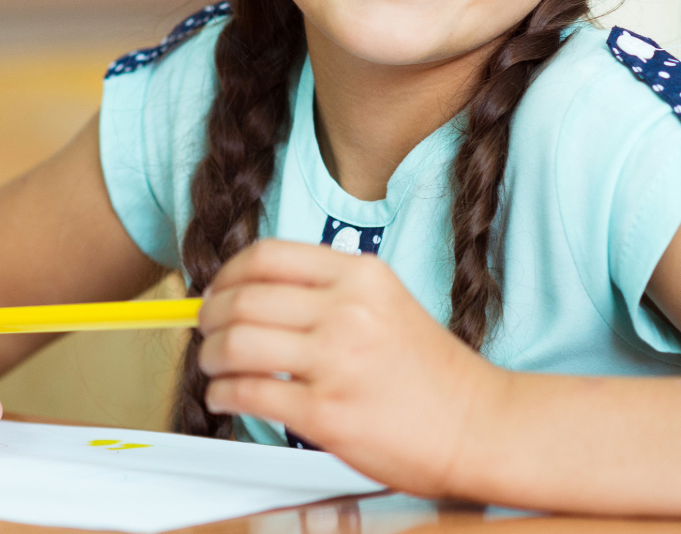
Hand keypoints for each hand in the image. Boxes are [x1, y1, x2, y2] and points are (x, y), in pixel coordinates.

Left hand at [196, 239, 500, 493]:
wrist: (476, 425)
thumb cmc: (432, 372)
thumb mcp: (388, 303)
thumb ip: (331, 292)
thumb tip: (257, 292)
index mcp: (361, 275)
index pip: (269, 256)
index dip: (229, 273)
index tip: (217, 289)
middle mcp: (347, 310)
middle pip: (244, 298)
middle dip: (210, 315)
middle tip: (205, 328)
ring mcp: (335, 361)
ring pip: (237, 343)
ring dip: (210, 356)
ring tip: (211, 366)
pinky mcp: (324, 412)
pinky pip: (248, 393)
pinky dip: (223, 394)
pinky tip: (223, 396)